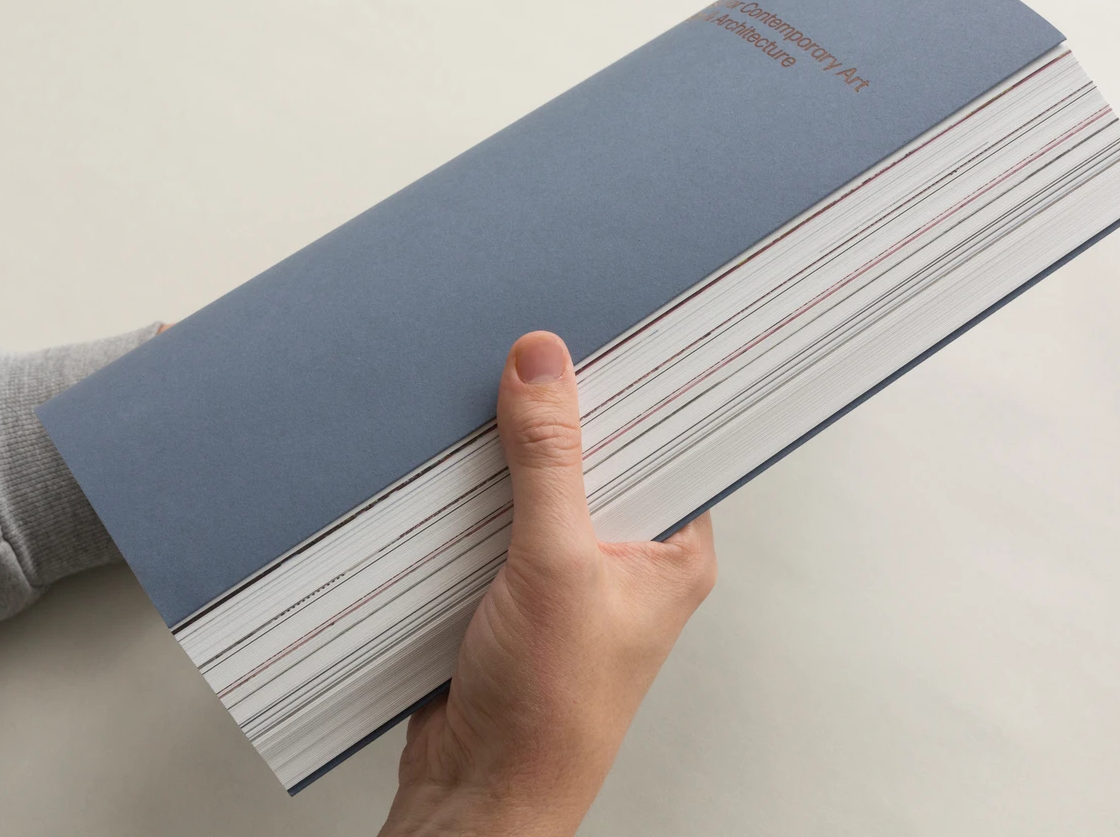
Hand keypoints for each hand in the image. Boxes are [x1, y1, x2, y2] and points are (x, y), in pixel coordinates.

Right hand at [378, 332, 717, 836]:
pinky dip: (468, 492)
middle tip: (529, 351)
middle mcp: (624, 555)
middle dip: (558, 413)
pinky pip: (491, 515)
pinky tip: (448, 461)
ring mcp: (564, 569)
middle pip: (595, 453)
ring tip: (483, 393)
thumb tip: (543, 371)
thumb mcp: (555, 566)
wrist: (478, 790)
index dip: (639, 386)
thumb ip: (549, 462)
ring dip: (504, 452)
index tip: (608, 328)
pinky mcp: (508, 583)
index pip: (668, 441)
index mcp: (671, 550)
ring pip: (537, 481)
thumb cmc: (551, 714)